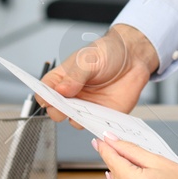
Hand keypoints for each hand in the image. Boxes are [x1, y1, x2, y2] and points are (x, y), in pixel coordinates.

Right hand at [40, 24, 157, 125]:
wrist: (133, 57)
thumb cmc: (107, 53)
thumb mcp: (88, 59)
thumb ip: (75, 75)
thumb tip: (61, 90)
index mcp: (62, 79)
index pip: (44, 92)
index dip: (44, 97)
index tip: (49, 98)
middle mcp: (72, 95)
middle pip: (56, 110)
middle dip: (59, 110)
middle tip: (68, 105)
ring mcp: (86, 106)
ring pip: (74, 121)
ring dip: (79, 118)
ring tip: (88, 108)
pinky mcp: (102, 114)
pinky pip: (96, 125)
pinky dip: (97, 124)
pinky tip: (101, 116)